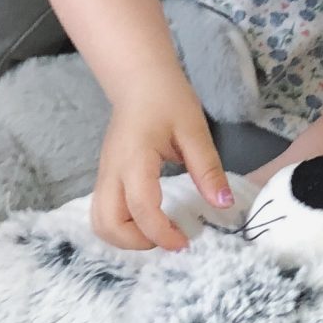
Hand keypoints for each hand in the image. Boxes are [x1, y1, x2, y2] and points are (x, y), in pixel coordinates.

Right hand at [94, 72, 234, 250]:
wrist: (138, 79)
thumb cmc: (167, 99)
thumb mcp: (194, 131)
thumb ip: (207, 169)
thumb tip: (223, 205)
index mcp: (134, 160)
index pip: (141, 208)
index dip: (162, 233)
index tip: (185, 243)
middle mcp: (112, 172)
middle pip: (106, 224)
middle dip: (137, 243)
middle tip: (168, 239)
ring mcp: (104, 175)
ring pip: (99, 222)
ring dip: (125, 238)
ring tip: (158, 232)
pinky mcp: (106, 176)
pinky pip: (103, 212)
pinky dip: (121, 226)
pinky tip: (148, 220)